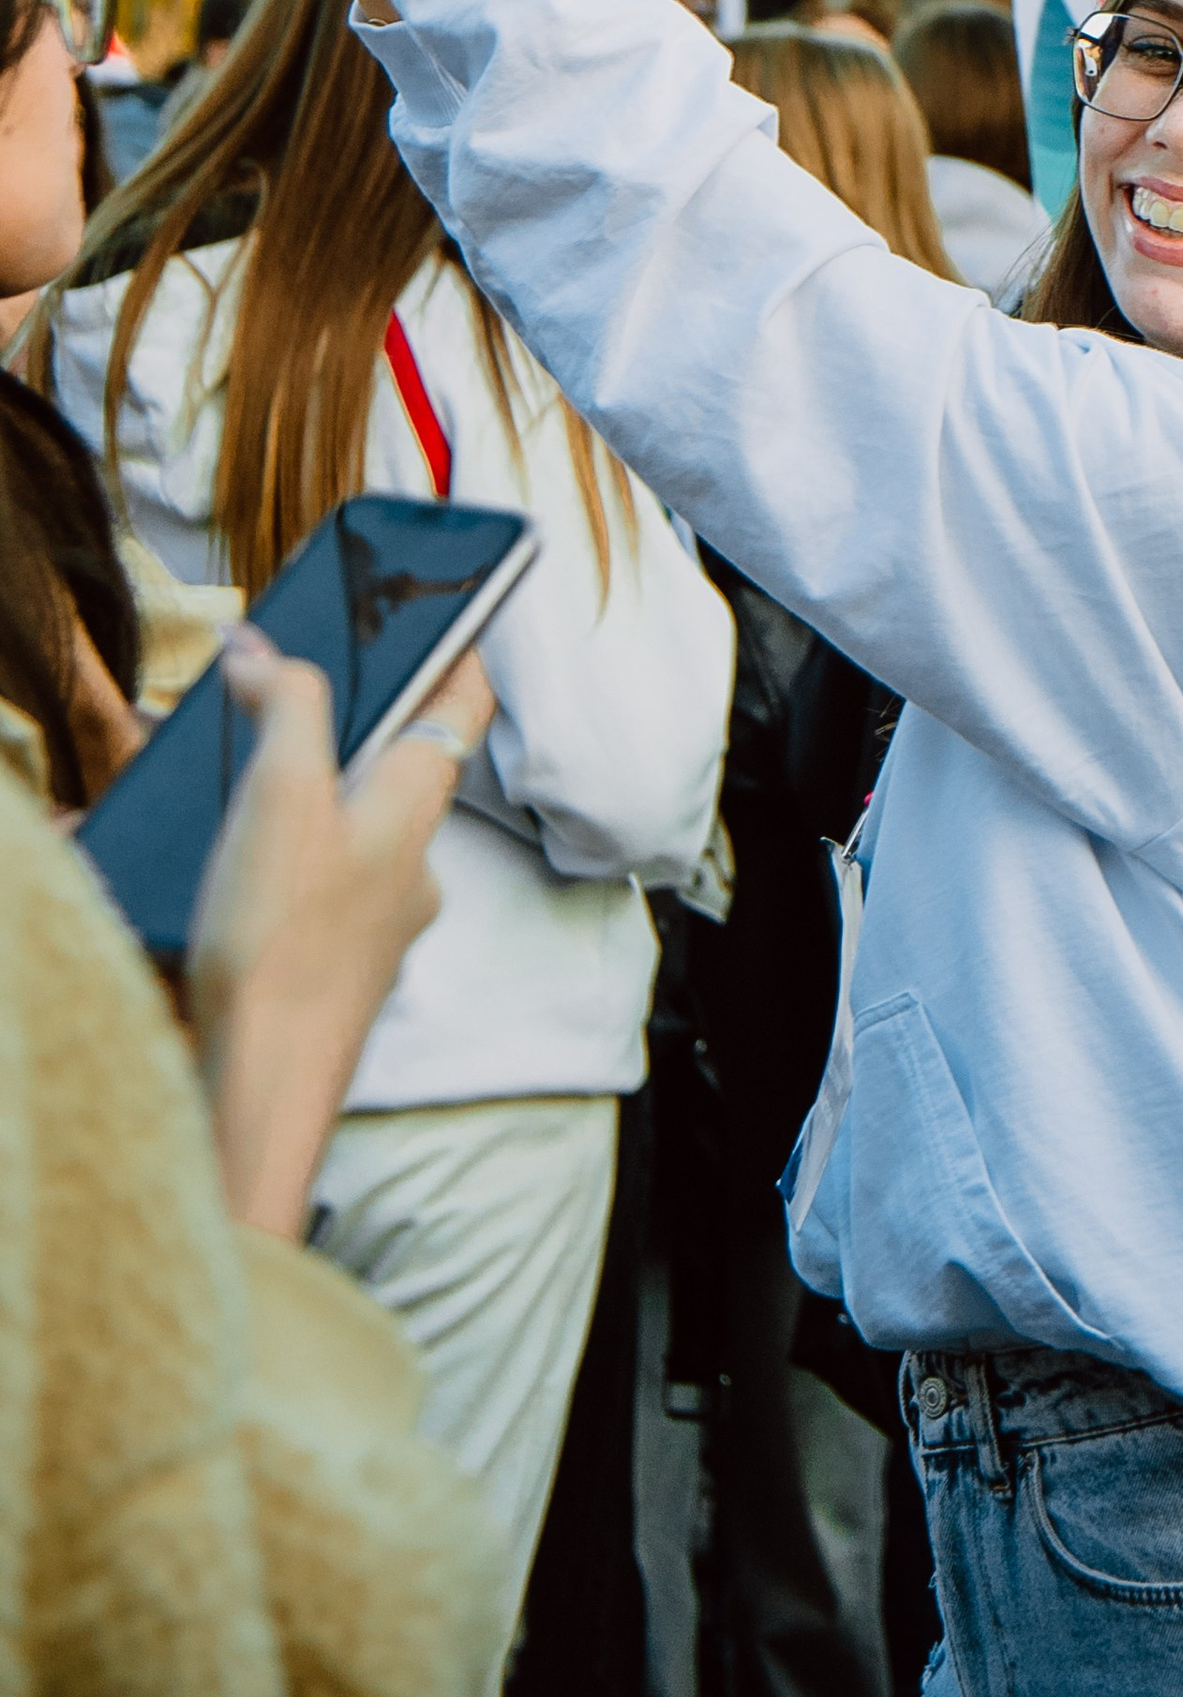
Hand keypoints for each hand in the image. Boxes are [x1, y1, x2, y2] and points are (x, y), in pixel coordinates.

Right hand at [187, 629, 492, 1236]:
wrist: (259, 1092)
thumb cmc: (283, 944)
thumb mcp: (284, 795)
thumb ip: (288, 709)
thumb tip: (265, 649)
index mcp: (413, 807)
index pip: (462, 703)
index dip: (462, 648)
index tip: (459, 604)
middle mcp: (408, 864)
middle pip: (392, 767)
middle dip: (342, 727)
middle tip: (284, 695)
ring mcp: (370, 924)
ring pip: (340, 833)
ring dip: (289, 800)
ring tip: (220, 785)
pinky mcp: (324, 970)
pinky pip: (302, 895)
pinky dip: (261, 870)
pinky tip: (206, 873)